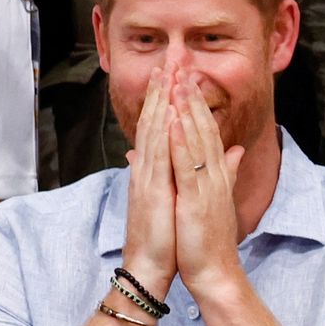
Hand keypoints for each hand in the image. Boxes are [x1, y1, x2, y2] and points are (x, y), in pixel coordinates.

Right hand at [121, 65, 177, 295]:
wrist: (150, 268)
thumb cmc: (163, 238)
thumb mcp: (172, 201)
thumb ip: (175, 176)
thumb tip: (178, 159)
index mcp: (152, 172)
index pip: (157, 128)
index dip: (163, 99)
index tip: (172, 73)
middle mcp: (146, 170)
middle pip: (152, 121)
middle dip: (160, 89)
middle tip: (168, 58)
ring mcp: (146, 179)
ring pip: (152, 132)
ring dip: (158, 102)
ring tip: (165, 73)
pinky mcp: (150, 192)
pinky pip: (155, 158)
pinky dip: (160, 135)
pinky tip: (165, 114)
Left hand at [169, 72, 245, 289]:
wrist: (215, 273)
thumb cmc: (211, 241)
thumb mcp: (217, 200)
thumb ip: (225, 172)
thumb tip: (233, 152)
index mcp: (216, 175)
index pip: (208, 131)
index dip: (198, 103)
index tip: (187, 77)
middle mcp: (215, 176)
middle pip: (204, 128)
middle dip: (192, 95)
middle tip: (183, 64)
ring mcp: (207, 187)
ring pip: (197, 140)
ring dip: (187, 109)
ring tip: (177, 81)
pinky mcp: (196, 201)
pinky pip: (188, 166)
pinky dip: (181, 142)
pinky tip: (174, 121)